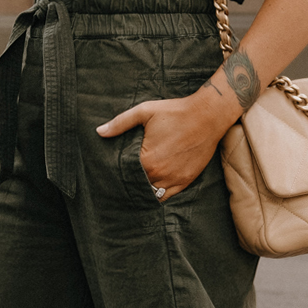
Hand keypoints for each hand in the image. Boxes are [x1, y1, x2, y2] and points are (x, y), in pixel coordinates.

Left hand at [96, 85, 239, 199]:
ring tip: (137, 184)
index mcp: (147, 159)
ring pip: (152, 193)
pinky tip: (152, 188)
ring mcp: (175, 179)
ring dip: (144, 189)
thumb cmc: (175, 112)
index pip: (126, 174)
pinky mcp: (186, 180)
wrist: (208, 115)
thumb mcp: (145, 112)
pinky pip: (168, 195)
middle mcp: (160, 174)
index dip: (119, 173)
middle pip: (138, 185)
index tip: (112, 172)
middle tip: (122, 180)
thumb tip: (99, 131)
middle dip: (131, 182)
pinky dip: (159, 193)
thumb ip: (120, 123)